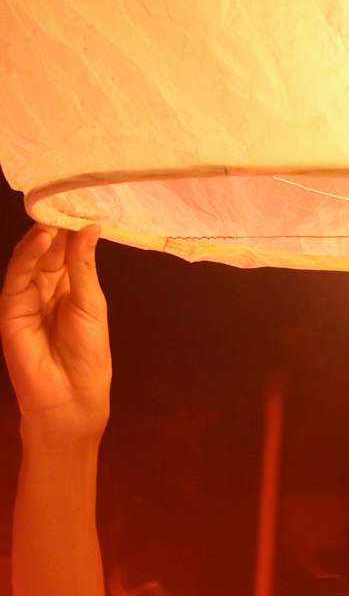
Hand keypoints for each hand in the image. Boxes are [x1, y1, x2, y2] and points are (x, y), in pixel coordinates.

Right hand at [0, 221, 109, 431]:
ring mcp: (27, 296)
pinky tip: (42, 237)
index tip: (83, 203)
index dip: (74, 229)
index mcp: (71, 288)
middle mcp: (47, 288)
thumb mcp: (91, 304)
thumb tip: (89, 228)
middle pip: (49, 250)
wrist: (69, 395)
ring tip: (54, 215)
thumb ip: (83, 267)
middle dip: (57, 226)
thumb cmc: (88, 354)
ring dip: (42, 235)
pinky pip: (17, 274)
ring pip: (31, 258)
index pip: (69, 251)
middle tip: (66, 199)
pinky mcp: (11, 306)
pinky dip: (27, 254)